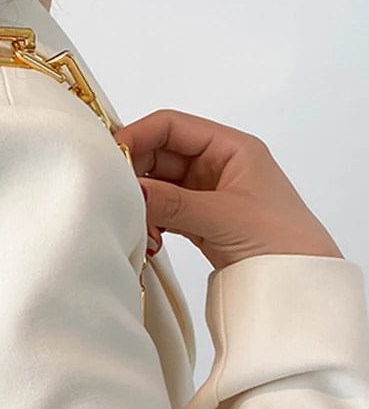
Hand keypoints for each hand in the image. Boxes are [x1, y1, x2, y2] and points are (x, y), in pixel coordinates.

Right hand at [113, 109, 343, 270]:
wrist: (299, 282)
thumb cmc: (282, 241)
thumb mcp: (222, 217)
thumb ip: (173, 203)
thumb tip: (130, 192)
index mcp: (230, 147)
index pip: (172, 127)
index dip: (138, 136)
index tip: (109, 158)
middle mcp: (216, 164)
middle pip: (159, 155)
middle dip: (135, 175)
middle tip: (118, 199)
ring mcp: (205, 193)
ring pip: (157, 186)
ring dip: (142, 204)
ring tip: (138, 227)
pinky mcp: (198, 220)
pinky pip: (162, 211)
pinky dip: (150, 222)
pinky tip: (149, 239)